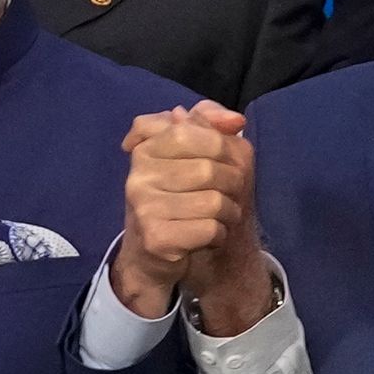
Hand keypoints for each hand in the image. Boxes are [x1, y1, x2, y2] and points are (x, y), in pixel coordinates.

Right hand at [115, 103, 271, 332]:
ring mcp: (144, 209)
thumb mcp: (189, 151)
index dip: (223, 146)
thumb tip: (235, 120)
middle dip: (232, 184)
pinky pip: (210, 229)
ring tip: (220, 216)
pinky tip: (209, 236)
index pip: (192, 132)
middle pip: (209, 169)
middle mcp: (138, 177)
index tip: (228, 162)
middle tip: (228, 194)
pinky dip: (220, 234)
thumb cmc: (176, 196)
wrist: (152, 254)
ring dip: (229, 212)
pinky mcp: (157, 239)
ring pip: (214, 202)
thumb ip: (209, 123)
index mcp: (145, 149)